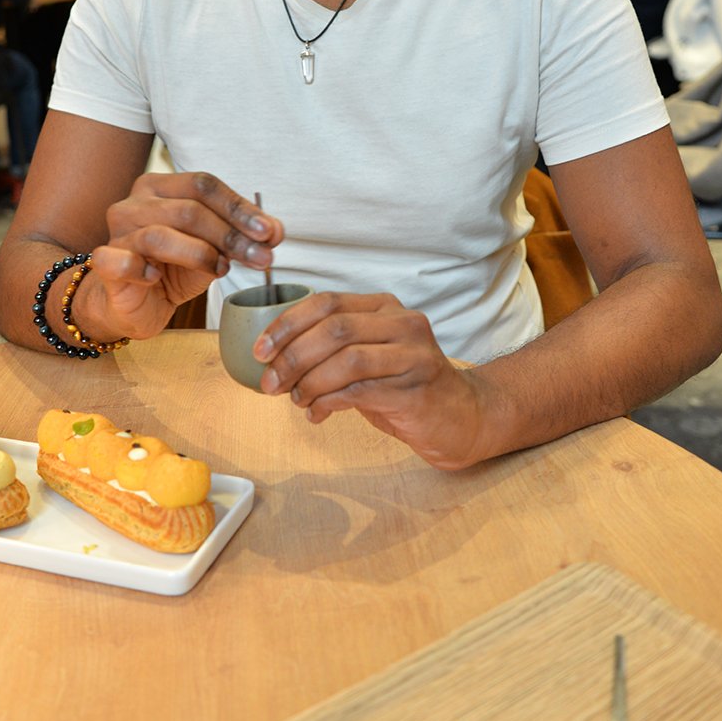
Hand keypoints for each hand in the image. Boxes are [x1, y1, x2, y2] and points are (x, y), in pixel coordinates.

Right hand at [79, 172, 283, 340]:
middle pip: (189, 209)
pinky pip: (121, 260)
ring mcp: (117, 232)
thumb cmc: (172, 269)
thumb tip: (275, 232)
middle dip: (230, 235)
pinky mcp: (105, 262)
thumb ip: (240, 237)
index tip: (270, 234)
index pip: (204, 185)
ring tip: (221, 270)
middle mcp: (135, 203)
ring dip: (200, 254)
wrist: (130, 304)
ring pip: (160, 234)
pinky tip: (158, 279)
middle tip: (260, 259)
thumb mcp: (212, 250)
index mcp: (161, 188)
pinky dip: (143, 269)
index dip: (240, 208)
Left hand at [253, 290, 483, 469]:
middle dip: (292, 356)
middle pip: (334, 329)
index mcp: (384, 307)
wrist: (461, 418)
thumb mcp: (368, 357)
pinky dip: (328, 402)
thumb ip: (332, 350)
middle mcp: (402, 323)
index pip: (327, 303)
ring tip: (294, 400)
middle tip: (270, 382)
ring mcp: (413, 355)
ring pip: (346, 359)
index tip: (260, 350)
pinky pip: (359, 391)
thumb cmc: (404, 387)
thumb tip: (274, 359)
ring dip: (309, 382)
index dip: (287, 324)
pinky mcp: (416, 389)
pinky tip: (316, 413)